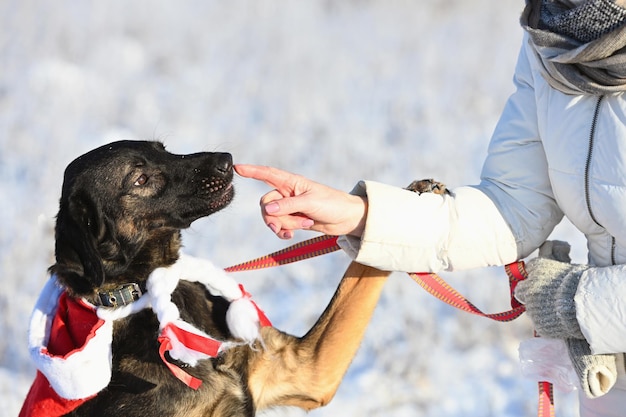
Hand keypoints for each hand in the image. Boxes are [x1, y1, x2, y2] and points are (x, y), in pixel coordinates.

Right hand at [234, 165, 367, 238]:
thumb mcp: (310, 203)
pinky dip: (283, 231)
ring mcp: (289, 207)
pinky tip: (291, 235)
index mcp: (291, 182)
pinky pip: (279, 226)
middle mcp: (287, 193)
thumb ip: (288, 206)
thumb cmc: (332, 204)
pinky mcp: (293, 220)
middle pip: (265, 203)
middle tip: (280, 227)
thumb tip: (267, 209)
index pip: (267, 174)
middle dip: (272, 217)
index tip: (237, 168)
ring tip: (303, 226)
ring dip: (284, 225)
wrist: (346, 219)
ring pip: (272, 217)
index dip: (252, 171)